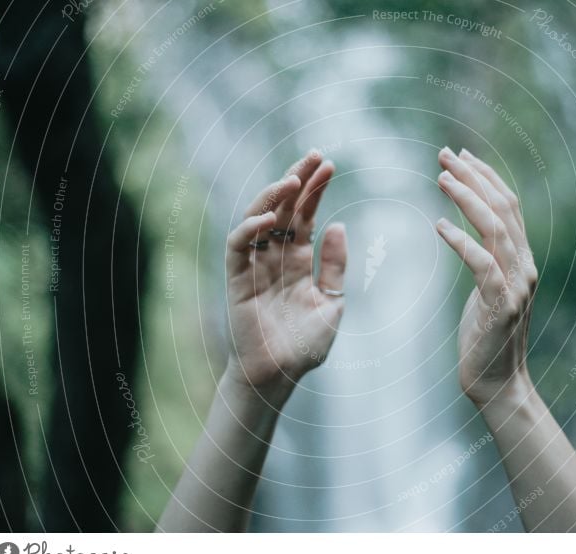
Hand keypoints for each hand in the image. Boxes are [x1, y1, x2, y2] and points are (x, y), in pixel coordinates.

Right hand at [225, 150, 346, 407]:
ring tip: (293, 180)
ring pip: (259, 219)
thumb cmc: (304, 346)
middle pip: (284, 210)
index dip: (316, 191)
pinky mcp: (237, 279)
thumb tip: (338, 225)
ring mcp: (255, 266)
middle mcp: (276, 258)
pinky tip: (267, 217)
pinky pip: (238, 246)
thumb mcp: (331, 303)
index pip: (305, 217)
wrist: (278, 376)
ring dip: (273, 197)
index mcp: (298, 261)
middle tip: (315, 156)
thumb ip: (334, 266)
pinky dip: (249, 229)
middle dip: (298, 182)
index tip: (330, 166)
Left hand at [436, 147, 537, 407]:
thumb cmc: (486, 336)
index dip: (486, 177)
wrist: (496, 382)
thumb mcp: (489, 290)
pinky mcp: (500, 306)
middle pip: (503, 208)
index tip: (460, 156)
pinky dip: (461, 242)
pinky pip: (481, 265)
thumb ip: (488, 259)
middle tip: (444, 155)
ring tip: (441, 179)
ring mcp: (516, 286)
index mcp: (522, 260)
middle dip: (474, 176)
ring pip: (495, 229)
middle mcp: (525, 267)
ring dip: (467, 199)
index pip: (508, 206)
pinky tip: (439, 226)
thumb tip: (468, 230)